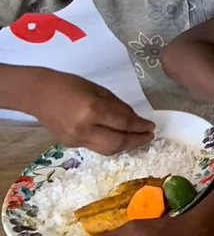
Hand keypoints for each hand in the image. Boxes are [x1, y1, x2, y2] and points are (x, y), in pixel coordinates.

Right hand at [28, 71, 154, 154]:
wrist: (39, 94)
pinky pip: (96, 147)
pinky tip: (118, 137)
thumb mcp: (100, 90)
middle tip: (149, 136)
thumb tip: (135, 120)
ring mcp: (75, 139)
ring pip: (107, 150)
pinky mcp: (69, 145)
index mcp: (93, 110)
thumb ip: (118, 107)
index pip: (123, 123)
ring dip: (125, 146)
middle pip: (117, 143)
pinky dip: (110, 143)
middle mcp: (84, 129)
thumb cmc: (71, 85)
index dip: (140, 127)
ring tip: (137, 139)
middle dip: (136, 141)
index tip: (152, 126)